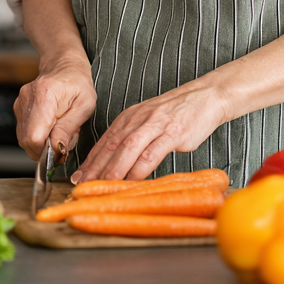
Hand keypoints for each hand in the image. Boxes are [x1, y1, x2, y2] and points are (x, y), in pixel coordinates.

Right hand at [14, 58, 95, 161]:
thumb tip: (56, 149)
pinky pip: (25, 132)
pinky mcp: (18, 108)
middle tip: (62, 138)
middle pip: (26, 140)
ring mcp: (20, 102)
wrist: (64, 65)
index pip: (34, 136)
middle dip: (45, 148)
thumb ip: (69, 128)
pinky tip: (51, 125)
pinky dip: (38, 135)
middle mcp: (27, 98)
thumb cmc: (78, 83)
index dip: (45, 150)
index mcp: (45, 94)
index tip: (60, 149)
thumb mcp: (85, 105)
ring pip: (25, 139)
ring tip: (59, 128)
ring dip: (42, 142)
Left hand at [72, 79, 227, 182]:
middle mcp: (138, 118)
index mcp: (129, 117)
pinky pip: (152, 152)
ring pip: (128, 148)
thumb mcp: (148, 121)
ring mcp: (155, 124)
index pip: (104, 142)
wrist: (206, 97)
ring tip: (102, 187)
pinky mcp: (173, 131)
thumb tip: (113, 165)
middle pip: (112, 146)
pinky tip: (132, 181)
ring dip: (113, 169)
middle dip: (95, 168)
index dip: (90, 162)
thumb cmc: (177, 113)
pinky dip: (139, 168)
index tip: (77, 179)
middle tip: (82, 187)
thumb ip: (132, 139)